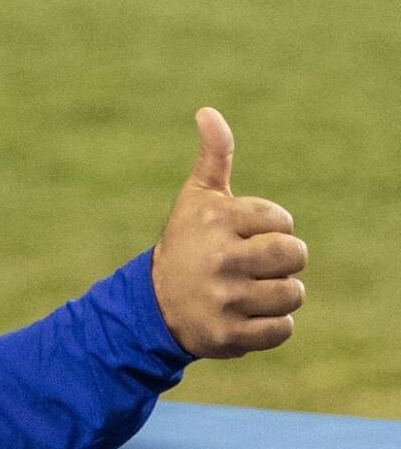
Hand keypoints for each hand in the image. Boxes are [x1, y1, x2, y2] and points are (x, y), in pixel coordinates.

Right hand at [152, 107, 306, 358]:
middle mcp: (218, 258)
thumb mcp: (197, 199)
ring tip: (248, 293)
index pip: (283, 221)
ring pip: (292, 294)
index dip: (271, 229)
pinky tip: (245, 317)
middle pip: (295, 256)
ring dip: (277, 296)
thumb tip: (208, 112)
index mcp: (216, 220)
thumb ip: (213, 157)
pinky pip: (283, 330)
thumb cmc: (187, 244)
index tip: (242, 237)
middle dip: (283, 262)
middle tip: (254, 266)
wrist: (153, 306)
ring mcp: (223, 299)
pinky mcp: (228, 335)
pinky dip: (271, 327)